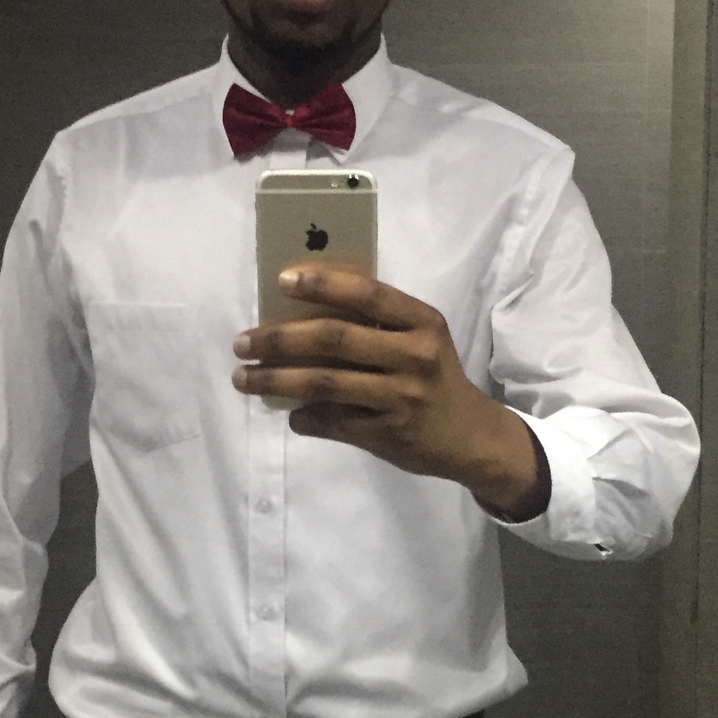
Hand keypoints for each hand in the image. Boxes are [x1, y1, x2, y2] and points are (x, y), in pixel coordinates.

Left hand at [232, 262, 549, 519]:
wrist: (473, 437)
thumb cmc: (435, 378)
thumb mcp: (420, 341)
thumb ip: (375, 326)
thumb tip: (299, 313)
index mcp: (422, 322)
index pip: (368, 293)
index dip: (323, 284)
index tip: (282, 280)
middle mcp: (414, 355)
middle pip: (334, 339)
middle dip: (279, 339)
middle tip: (243, 342)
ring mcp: (402, 397)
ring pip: (324, 383)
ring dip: (276, 380)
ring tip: (244, 379)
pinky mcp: (389, 434)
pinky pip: (332, 423)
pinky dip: (304, 418)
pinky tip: (290, 415)